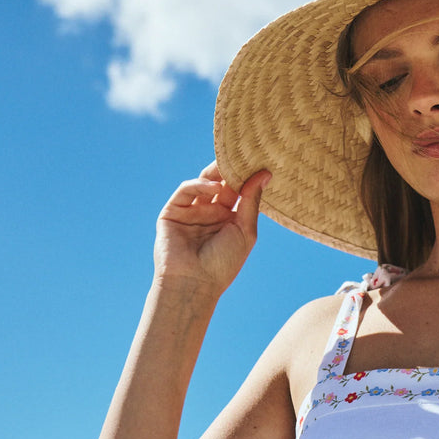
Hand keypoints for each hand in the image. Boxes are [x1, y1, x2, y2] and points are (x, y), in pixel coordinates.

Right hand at [154, 162, 270, 293]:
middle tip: (243, 154)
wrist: (194, 283)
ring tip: (229, 164)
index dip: (246, 177)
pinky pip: (186, 191)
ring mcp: (191, 211)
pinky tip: (213, 187)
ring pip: (202, 183)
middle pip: (220, 183)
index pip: (237, 191)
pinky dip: (199, 185)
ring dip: (215, 172)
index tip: (260, 161)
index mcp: (228, 219)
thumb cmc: (223, 263)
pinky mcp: (173, 212)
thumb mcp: (245, 231)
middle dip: (230, 169)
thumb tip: (265, 174)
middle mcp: (210, 213)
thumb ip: (251, 201)